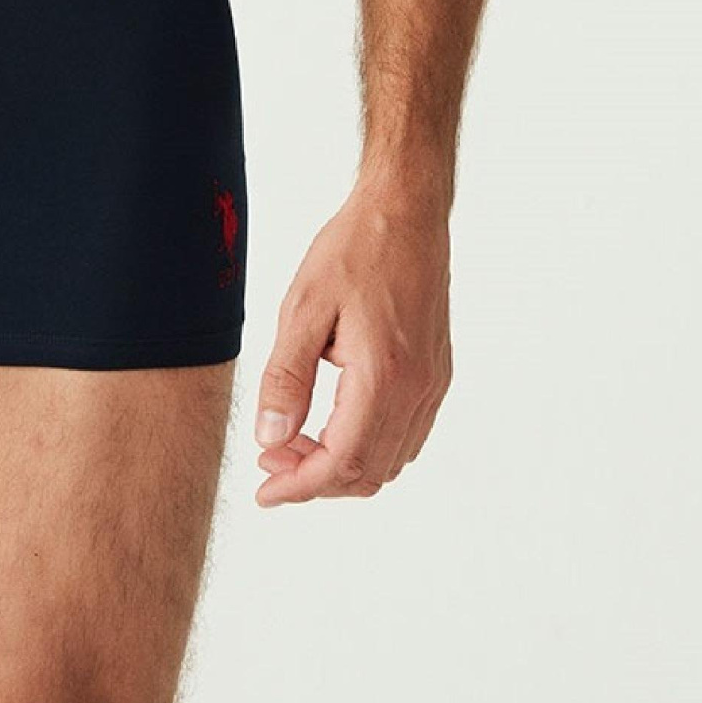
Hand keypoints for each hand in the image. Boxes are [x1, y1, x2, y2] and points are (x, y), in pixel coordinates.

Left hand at [251, 179, 452, 506]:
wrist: (406, 212)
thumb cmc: (354, 249)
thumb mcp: (303, 308)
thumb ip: (285, 378)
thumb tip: (270, 439)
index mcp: (383, 375)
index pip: (342, 463)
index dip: (300, 487)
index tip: (265, 491)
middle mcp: (417, 389)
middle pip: (368, 473)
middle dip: (315, 479)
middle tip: (270, 463)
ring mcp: (432, 384)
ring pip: (389, 460)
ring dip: (341, 465)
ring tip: (293, 441)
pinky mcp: (436, 374)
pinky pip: (405, 435)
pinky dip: (367, 446)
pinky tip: (331, 423)